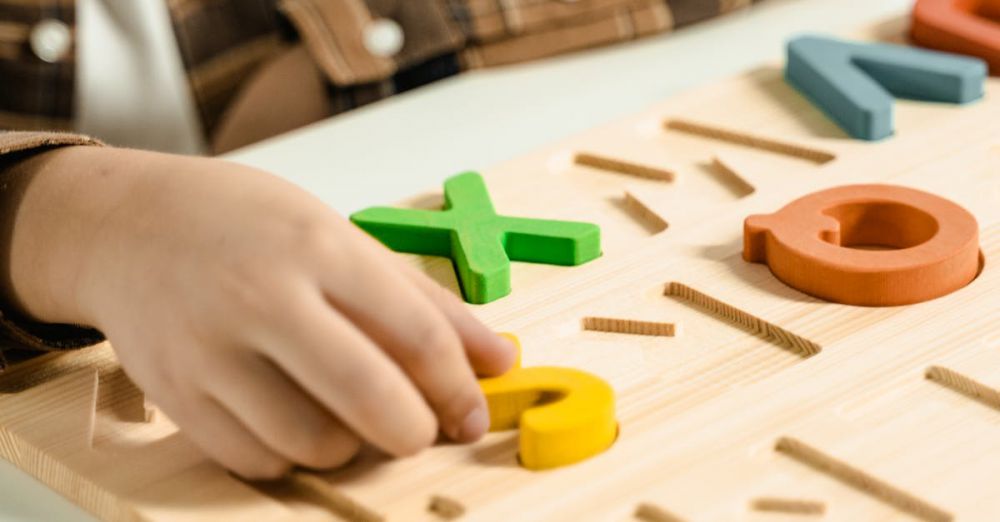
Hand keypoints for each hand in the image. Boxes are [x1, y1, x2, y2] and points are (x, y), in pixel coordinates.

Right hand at [5, 146, 515, 478]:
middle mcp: (263, 296)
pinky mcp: (174, 393)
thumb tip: (499, 358)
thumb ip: (424, 301)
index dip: (459, 388)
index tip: (472, 414)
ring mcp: (211, 349)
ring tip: (349, 415)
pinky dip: (293, 456)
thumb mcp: (342, 238)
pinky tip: (297, 419)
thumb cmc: (249, 226)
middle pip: (368, 397)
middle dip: (415, 432)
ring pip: (312, 443)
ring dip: (352, 447)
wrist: (128, 226)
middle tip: (421, 429)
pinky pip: (256, 460)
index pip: (416, 334)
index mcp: (319, 247)